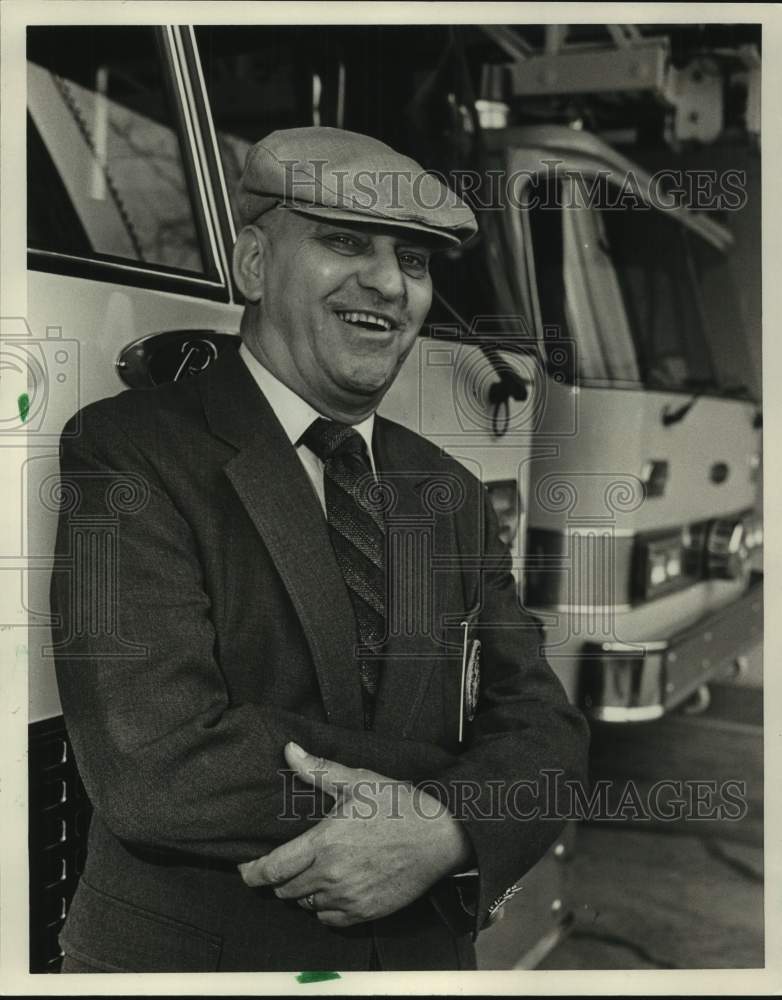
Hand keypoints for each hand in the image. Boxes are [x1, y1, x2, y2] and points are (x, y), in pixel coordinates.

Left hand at [238, 742, 472, 926]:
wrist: (440, 837)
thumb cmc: (399, 805)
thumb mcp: (357, 781)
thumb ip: (318, 770)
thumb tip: (289, 750)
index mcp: (324, 843)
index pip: (272, 869)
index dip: (252, 872)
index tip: (245, 868)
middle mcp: (330, 876)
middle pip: (285, 890)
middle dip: (278, 879)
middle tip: (282, 864)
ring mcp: (348, 898)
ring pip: (306, 905)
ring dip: (301, 892)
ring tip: (309, 874)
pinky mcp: (366, 913)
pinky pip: (329, 919)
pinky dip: (323, 908)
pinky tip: (331, 891)